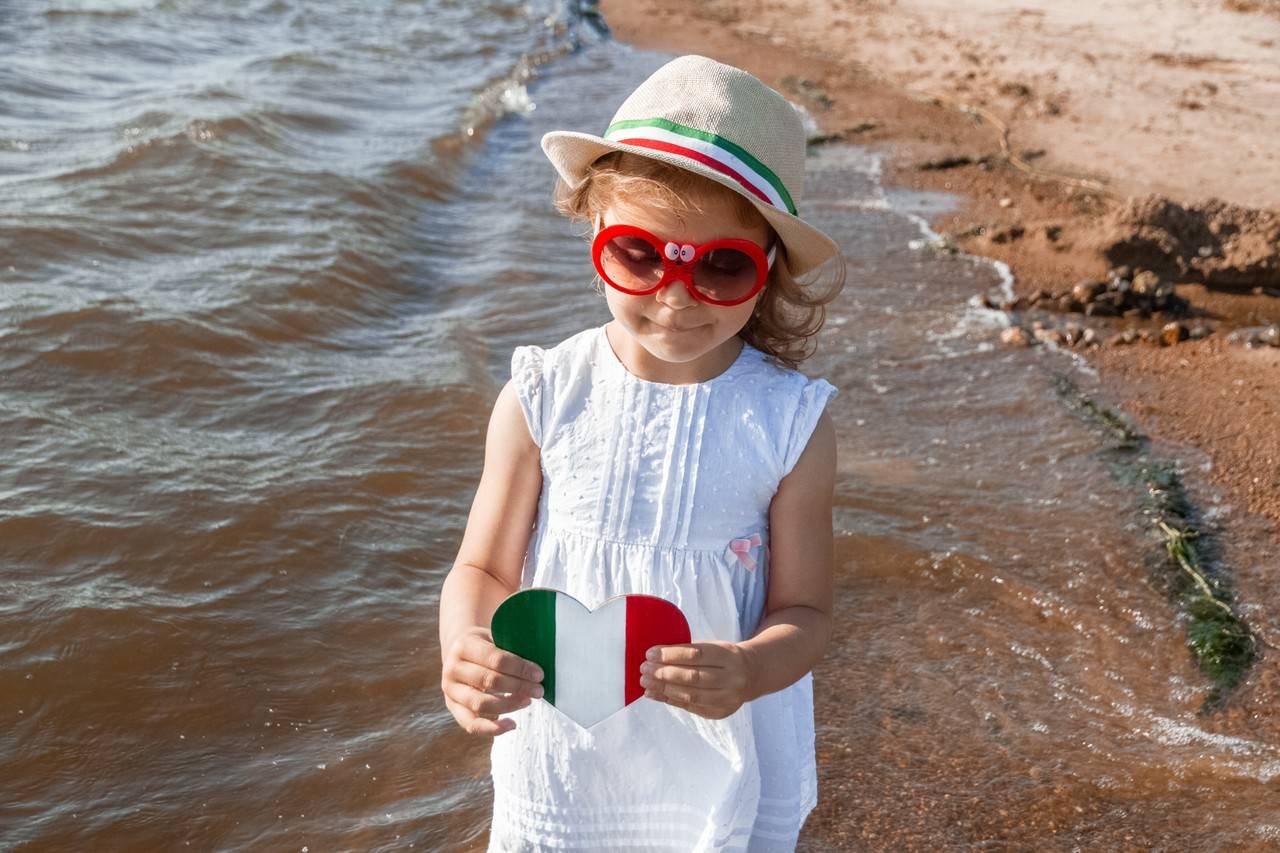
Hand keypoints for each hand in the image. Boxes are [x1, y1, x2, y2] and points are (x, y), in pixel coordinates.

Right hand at [441, 626, 544, 735]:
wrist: (460, 652)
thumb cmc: (485, 645)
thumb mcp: (494, 638)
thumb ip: (511, 649)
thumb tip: (538, 669)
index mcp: (464, 646)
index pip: (495, 659)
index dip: (519, 668)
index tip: (539, 674)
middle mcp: (453, 668)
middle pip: (488, 681)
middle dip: (518, 687)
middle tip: (539, 690)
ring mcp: (450, 689)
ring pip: (480, 703)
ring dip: (509, 705)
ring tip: (528, 701)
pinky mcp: (452, 707)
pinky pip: (471, 724)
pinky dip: (492, 728)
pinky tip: (512, 724)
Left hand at [638, 641, 756, 719]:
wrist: (752, 674)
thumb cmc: (724, 657)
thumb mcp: (713, 646)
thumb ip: (688, 651)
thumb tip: (655, 657)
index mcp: (728, 655)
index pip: (696, 654)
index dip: (671, 654)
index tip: (650, 653)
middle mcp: (731, 678)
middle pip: (692, 677)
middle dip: (664, 673)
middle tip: (644, 669)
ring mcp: (728, 698)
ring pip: (691, 695)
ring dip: (663, 688)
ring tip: (646, 682)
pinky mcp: (720, 712)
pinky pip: (691, 707)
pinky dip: (670, 700)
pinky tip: (655, 694)